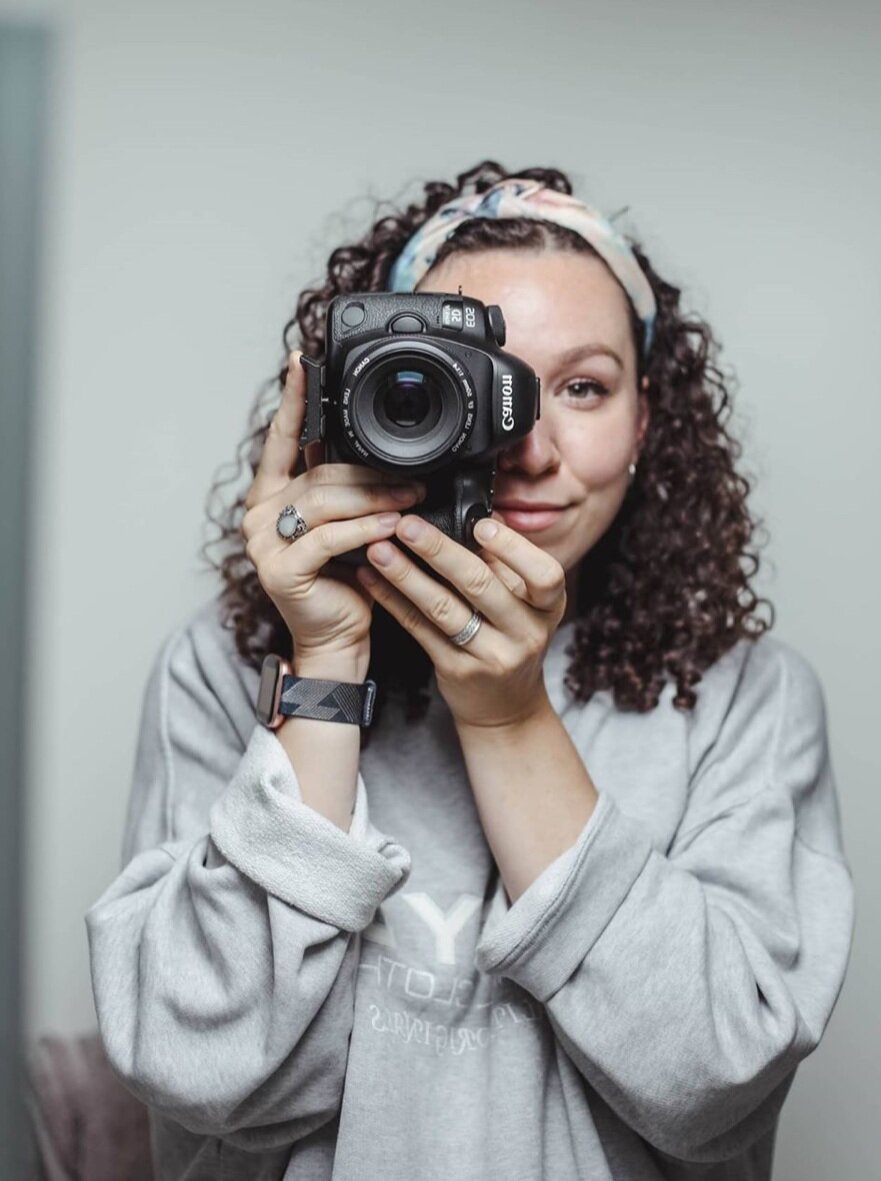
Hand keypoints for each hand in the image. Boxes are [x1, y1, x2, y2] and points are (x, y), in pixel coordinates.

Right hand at [241, 350, 425, 663]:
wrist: (338, 639)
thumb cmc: (347, 582)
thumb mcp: (349, 523)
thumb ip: (347, 485)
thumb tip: (379, 448)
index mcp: (272, 493)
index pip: (281, 438)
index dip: (293, 399)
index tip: (300, 360)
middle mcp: (260, 513)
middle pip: (318, 473)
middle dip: (369, 471)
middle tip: (413, 474)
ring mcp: (265, 542)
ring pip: (325, 501)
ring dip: (375, 497)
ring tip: (412, 496)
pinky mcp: (281, 570)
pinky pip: (329, 538)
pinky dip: (366, 529)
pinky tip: (393, 525)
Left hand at [354, 513, 566, 728]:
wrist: (506, 706)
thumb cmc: (512, 639)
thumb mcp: (524, 604)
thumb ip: (505, 564)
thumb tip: (480, 513)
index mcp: (547, 608)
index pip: (545, 575)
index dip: (514, 548)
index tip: (481, 523)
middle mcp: (525, 633)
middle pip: (481, 585)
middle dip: (439, 551)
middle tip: (407, 524)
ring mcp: (491, 656)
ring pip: (443, 608)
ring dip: (406, 575)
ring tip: (379, 549)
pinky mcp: (457, 671)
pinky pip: (421, 629)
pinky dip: (394, 601)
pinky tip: (373, 579)